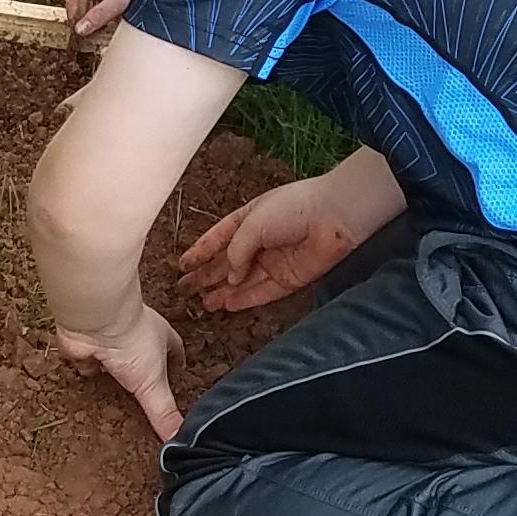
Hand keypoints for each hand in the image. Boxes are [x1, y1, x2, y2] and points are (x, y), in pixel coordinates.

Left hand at [56, 293, 184, 441]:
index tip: (179, 370)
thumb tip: (178, 439)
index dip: (176, 361)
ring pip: (113, 358)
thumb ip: (162, 413)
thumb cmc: (133, 340)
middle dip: (140, 368)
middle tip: (140, 386)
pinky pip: (87, 362)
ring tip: (111, 385)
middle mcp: (134, 336)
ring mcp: (108, 340)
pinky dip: (86, 368)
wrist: (96, 320)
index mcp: (159, 337)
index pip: (174, 350)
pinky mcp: (86, 345)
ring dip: (110, 369)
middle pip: (142, 355)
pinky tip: (88, 375)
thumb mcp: (153, 383)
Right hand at [58, 0, 146, 40]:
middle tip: (93, 25)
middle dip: (84, 8)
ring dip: (96, 7)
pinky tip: (118, 13)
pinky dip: (107, 2)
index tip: (82, 21)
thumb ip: (100, 15)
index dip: (71, 4)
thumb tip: (80, 29)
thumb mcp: (122, 1)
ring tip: (107, 21)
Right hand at [179, 160, 392, 313]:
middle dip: (206, 275)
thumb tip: (229, 277)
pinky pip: (263, 292)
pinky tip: (227, 306)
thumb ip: (235, 251)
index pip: (218, 237)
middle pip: (227, 262)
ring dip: (223, 292)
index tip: (182, 265)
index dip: (200, 251)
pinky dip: (245, 299)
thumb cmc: (292, 209)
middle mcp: (260, 241)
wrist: (334, 217)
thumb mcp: (252, 223)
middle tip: (185, 289)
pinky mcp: (289, 279)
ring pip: (243, 281)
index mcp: (249, 218)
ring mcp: (274, 261)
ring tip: (203, 304)